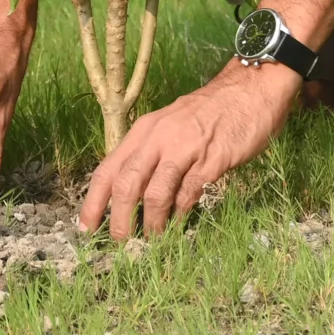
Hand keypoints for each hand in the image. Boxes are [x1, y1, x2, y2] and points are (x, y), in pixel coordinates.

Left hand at [77, 59, 296, 238]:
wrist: (248, 91)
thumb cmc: (206, 113)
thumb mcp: (168, 126)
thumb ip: (149, 155)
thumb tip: (128, 196)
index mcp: (143, 131)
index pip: (108, 170)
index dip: (92, 202)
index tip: (84, 229)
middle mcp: (158, 138)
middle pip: (127, 185)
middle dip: (119, 220)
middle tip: (120, 243)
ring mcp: (185, 149)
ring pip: (155, 194)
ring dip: (151, 224)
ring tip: (152, 241)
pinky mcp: (212, 161)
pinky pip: (188, 195)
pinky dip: (180, 215)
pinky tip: (179, 224)